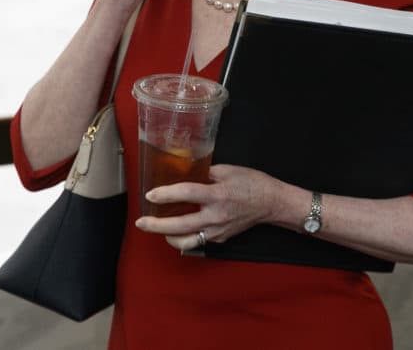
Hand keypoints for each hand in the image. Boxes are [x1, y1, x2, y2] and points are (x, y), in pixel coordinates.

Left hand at [134, 164, 281, 250]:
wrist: (271, 203)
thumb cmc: (252, 183)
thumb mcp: (229, 170)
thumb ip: (205, 173)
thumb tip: (186, 173)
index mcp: (218, 195)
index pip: (186, 194)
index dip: (166, 194)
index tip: (150, 195)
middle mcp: (216, 216)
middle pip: (180, 225)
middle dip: (157, 225)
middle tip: (141, 222)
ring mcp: (218, 230)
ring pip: (187, 241)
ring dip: (168, 237)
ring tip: (158, 229)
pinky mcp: (220, 238)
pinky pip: (198, 241)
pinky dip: (184, 238)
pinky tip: (177, 231)